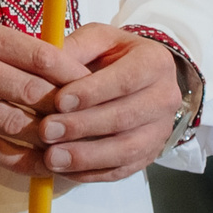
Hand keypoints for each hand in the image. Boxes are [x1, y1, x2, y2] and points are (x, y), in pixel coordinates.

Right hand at [0, 10, 88, 173]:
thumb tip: (44, 58)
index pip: (39, 54)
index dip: (72, 71)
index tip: (91, 80)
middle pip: (35, 92)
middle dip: (66, 106)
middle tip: (90, 115)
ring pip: (16, 123)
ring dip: (46, 135)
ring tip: (70, 141)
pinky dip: (17, 157)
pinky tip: (37, 161)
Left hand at [22, 26, 186, 185]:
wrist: (140, 79)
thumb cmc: (113, 56)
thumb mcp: (97, 39)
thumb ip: (75, 47)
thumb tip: (47, 62)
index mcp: (155, 62)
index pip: (126, 79)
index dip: (92, 92)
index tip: (59, 100)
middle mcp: (165, 97)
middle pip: (125, 117)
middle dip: (83, 126)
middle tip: (47, 130)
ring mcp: (160, 130)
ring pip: (126, 149)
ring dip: (87, 156)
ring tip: (53, 157)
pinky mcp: (149, 154)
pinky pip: (122, 169)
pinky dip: (92, 172)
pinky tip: (65, 169)